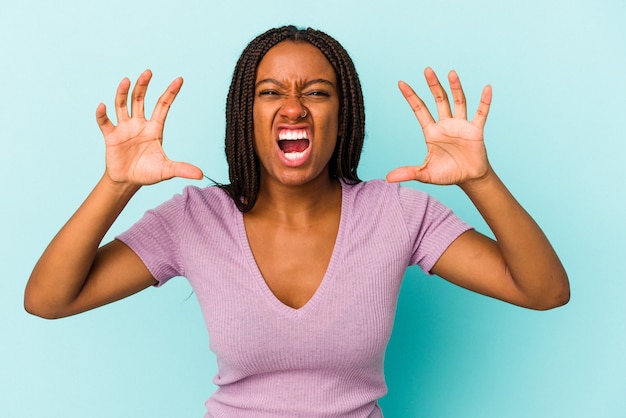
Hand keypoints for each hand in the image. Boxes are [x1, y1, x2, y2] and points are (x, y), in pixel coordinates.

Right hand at [96, 70, 202, 185]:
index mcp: (154, 128)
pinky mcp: (111, 136)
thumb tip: (201, 175)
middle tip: (148, 72)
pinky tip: (102, 106)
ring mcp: (124, 128)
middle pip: (140, 100)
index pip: (163, 106)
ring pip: (122, 105)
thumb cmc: (148, 173)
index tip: (179, 79)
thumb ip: (182, 169)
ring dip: (123, 93)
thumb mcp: (167, 170)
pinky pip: (105, 122)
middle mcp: (139, 124)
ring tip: (126, 80)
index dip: (171, 92)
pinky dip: (102, 114)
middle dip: (143, 86)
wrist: (128, 181)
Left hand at [386, 67, 491, 185]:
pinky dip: (484, 101)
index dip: (411, 96)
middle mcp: (445, 124)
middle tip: (427, 70)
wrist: (468, 179)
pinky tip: (486, 88)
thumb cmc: (446, 174)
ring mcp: (461, 125)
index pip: (419, 110)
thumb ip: (408, 172)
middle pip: (439, 100)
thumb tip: (388, 178)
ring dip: (455, 88)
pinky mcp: (475, 130)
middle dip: (433, 86)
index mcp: (431, 131)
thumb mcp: (425, 174)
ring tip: (451, 73)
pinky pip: (481, 113)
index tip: (401, 83)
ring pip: (458, 102)